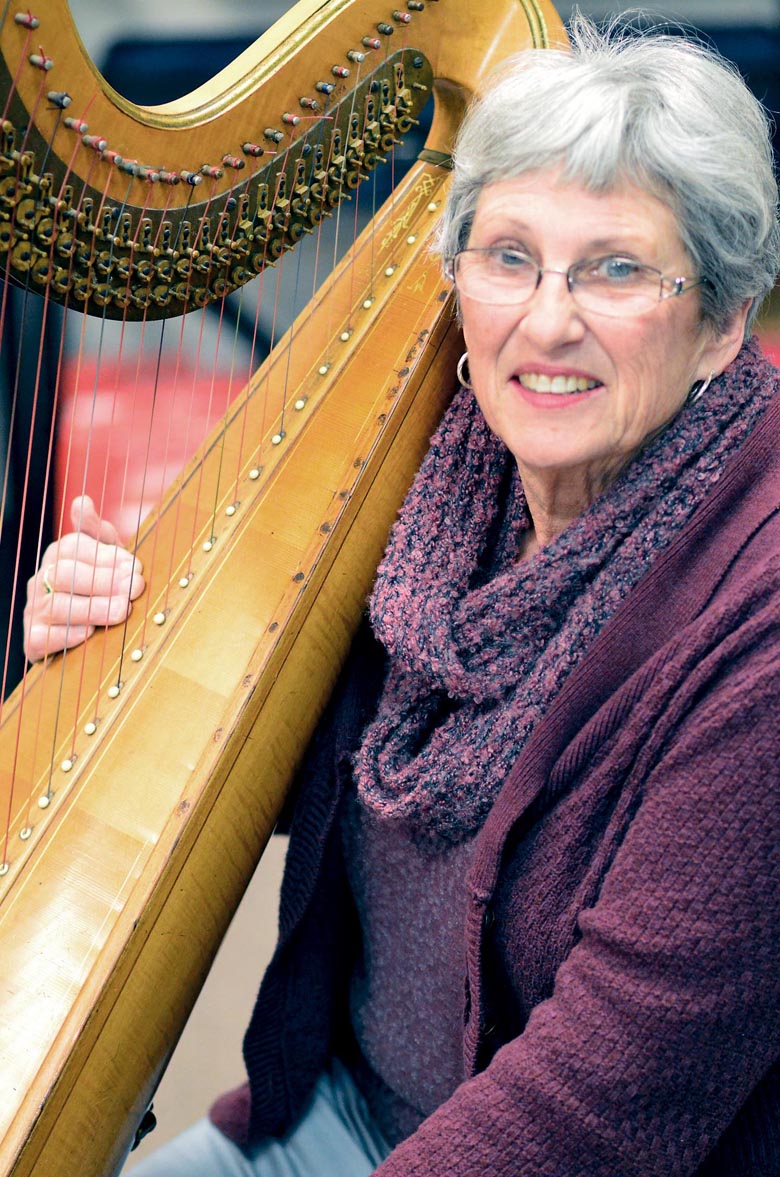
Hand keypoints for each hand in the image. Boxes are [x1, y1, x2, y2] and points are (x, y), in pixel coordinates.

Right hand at [23, 496, 144, 662]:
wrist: (87, 639)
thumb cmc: (101, 593)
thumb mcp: (107, 562)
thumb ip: (99, 533)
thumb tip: (82, 502)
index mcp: (59, 556)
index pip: (73, 547)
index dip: (105, 556)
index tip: (134, 567)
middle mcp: (42, 581)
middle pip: (64, 574)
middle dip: (103, 580)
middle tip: (134, 588)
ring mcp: (35, 610)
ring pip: (56, 605)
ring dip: (94, 608)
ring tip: (122, 610)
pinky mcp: (34, 640)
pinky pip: (44, 637)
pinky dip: (69, 634)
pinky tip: (92, 633)